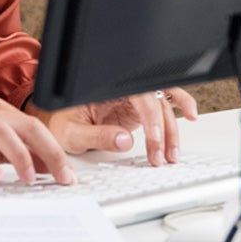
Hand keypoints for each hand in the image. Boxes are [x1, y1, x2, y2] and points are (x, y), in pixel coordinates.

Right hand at [0, 97, 73, 184]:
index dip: (56, 150)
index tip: (69, 175)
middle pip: (26, 125)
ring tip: (30, 178)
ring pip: (1, 132)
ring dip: (20, 156)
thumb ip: (13, 153)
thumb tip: (47, 168)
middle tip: (64, 177)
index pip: (35, 127)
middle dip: (50, 152)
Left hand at [28, 88, 199, 165]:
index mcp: (105, 86)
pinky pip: (161, 107)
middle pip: (155, 100)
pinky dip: (178, 110)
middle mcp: (121, 88)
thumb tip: (125, 141)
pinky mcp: (136, 107)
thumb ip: (97, 136)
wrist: (49, 120)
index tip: (154, 139)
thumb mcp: (70, 132)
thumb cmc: (55, 121)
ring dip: (172, 129)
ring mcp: (131, 97)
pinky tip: (191, 116)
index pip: (138, 95)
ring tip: (172, 155)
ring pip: (162, 106)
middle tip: (165, 155)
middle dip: (165, 127)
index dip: (150, 116)